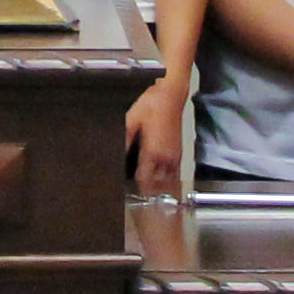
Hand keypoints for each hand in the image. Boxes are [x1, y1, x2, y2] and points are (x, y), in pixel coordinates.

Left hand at [124, 70, 189, 197]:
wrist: (171, 94)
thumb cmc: (153, 104)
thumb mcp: (131, 119)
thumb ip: (123, 138)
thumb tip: (115, 153)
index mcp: (153, 151)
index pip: (144, 179)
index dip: (137, 189)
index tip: (129, 194)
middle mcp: (165, 157)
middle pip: (157, 185)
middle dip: (148, 192)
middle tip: (139, 198)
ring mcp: (174, 155)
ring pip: (168, 182)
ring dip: (159, 188)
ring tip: (150, 195)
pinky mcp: (178, 152)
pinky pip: (174, 173)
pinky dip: (168, 180)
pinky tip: (161, 182)